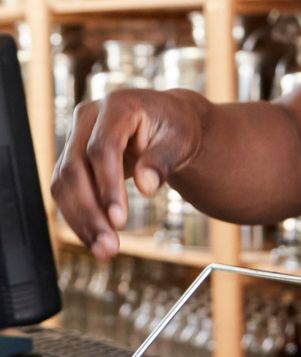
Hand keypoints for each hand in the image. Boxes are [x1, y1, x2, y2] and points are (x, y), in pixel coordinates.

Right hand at [52, 88, 208, 260]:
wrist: (169, 122)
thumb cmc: (177, 128)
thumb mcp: (181, 139)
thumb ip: (163, 160)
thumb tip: (147, 186)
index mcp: (117, 106)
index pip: (102, 148)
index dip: (108, 185)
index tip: (120, 220)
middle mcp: (89, 118)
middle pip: (75, 168)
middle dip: (90, 211)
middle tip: (109, 245)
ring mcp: (76, 137)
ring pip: (63, 183)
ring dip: (80, 220)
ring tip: (104, 250)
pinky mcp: (72, 158)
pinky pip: (66, 191)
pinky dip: (79, 218)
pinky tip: (95, 239)